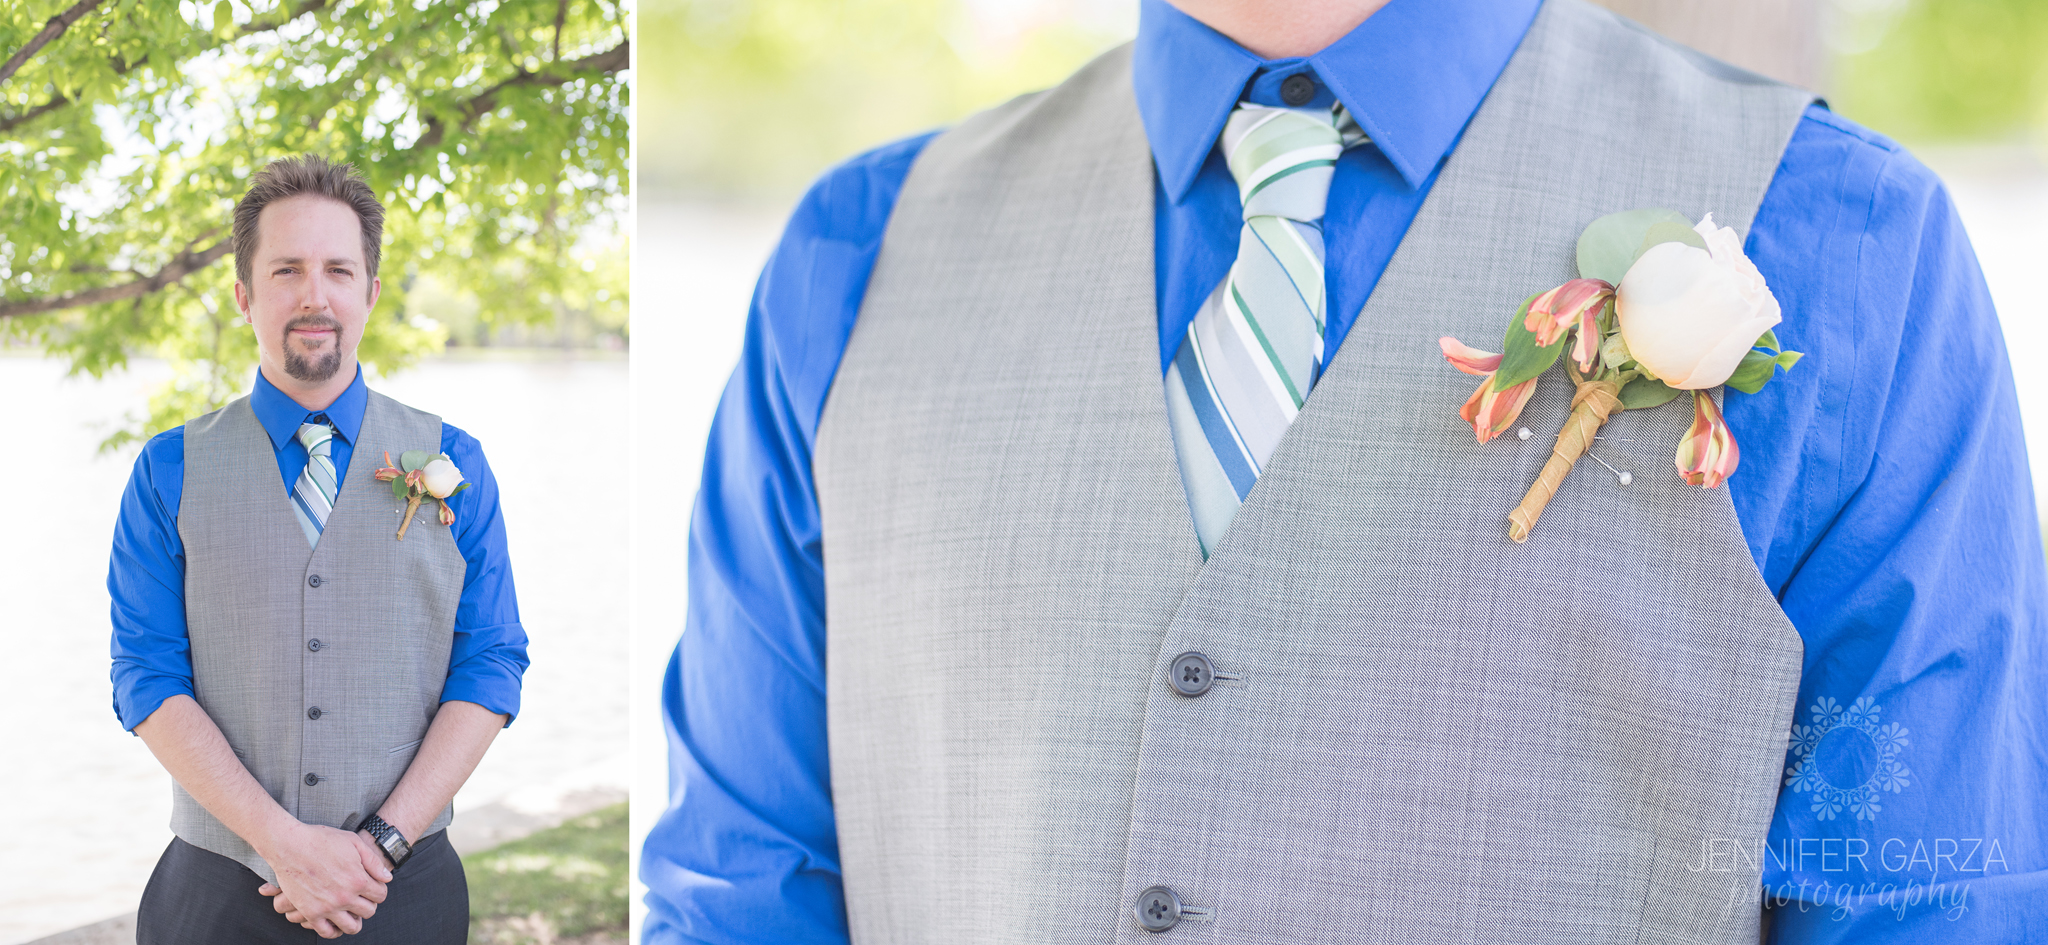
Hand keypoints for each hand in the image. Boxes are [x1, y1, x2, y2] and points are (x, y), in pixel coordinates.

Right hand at [254, 824, 389, 936]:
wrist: (289, 845)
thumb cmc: (321, 840)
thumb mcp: (354, 842)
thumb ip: (373, 861)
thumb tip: (387, 878)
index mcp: (359, 880)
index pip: (381, 895)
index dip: (378, 890)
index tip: (372, 886)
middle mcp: (346, 897)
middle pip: (369, 911)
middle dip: (368, 904)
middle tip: (361, 897)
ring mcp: (328, 907)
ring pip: (352, 927)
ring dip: (354, 920)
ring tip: (350, 911)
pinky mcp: (310, 913)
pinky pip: (327, 932)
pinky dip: (334, 930)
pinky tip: (335, 921)